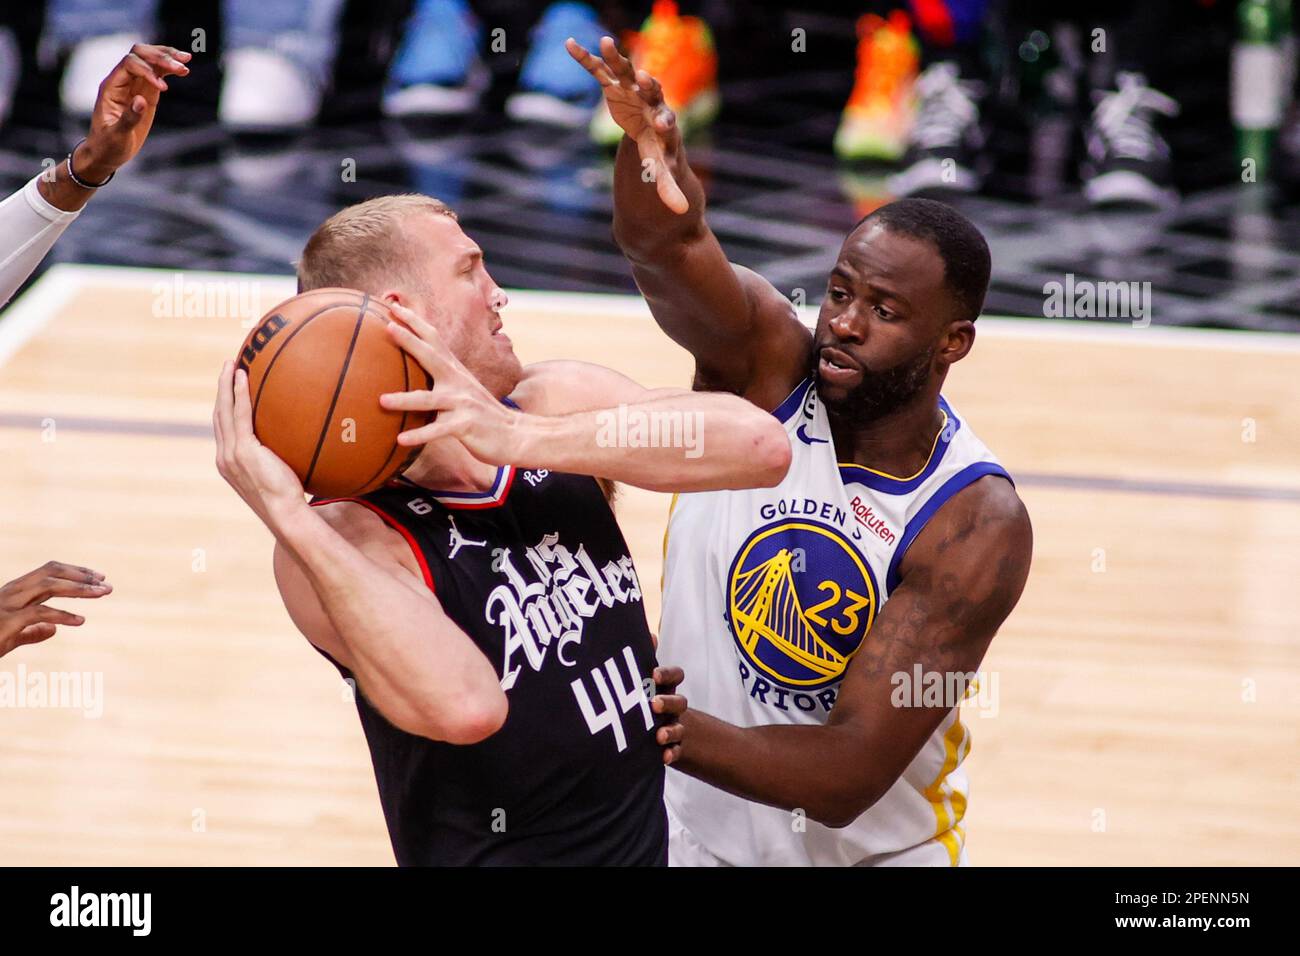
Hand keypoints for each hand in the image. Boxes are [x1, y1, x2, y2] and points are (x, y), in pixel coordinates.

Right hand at [0, 561, 111, 658]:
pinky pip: (39, 613)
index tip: (98, 577)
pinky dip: (63, 615)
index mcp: (14, 592)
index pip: (49, 572)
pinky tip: (80, 621)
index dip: (75, 572)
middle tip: (107, 585)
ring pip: (48, 586)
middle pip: (51, 572)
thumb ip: (31, 631)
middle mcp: (12, 592)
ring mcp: (8, 605)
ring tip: (101, 594)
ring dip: (78, 588)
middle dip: (81, 575)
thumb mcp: (11, 637)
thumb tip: (52, 629)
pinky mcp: (7, 621)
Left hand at [77, 43, 191, 181]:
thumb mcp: (116, 135)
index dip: (147, 71)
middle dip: (160, 57)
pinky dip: (170, 69)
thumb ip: (129, 117)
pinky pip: (157, 73)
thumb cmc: (107, 145)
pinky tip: (184, 70)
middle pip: (140, 54)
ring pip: (150, 60)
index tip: (163, 90)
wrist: (106, 152)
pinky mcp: (146, 92)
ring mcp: (134, 85)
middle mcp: (122, 81)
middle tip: (181, 66)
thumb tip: (141, 100)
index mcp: (111, 87)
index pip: (129, 64)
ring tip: (186, 60)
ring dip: (168, 57)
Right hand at [213, 361, 306, 527]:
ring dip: (226, 385)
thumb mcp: (281, 475)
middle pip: (219, 415)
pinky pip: (239, 415)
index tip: (229, 388)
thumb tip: (301, 444)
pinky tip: (243, 376)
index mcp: (230, 463)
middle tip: (227, 367)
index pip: (224, 429)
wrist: (286, 515)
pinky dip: (239, 394)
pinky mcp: (242, 451)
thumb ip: (280, 459)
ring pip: (224, 410)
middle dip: (221, 389)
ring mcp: (231, 454)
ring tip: (231, 364)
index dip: (225, 406)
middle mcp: (225, 457)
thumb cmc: (290, 501)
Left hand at [378, 302, 526, 465]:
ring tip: (381, 400)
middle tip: (388, 327)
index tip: (394, 307)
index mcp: (455, 372)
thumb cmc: (483, 415)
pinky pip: (438, 431)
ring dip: (405, 400)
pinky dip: (419, 435)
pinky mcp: (465, 425)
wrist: (516, 434)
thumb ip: (443, 380)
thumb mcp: (463, 391)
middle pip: (432, 357)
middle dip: (410, 341)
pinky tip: (401, 440)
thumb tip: (417, 372)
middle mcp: (458, 382)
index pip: (434, 340)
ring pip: (429, 400)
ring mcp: (462, 403)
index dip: (415, 322)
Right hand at [565, 35, 687, 213]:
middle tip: (644, 78)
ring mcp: (634, 95)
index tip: (661, 124)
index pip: (667, 124)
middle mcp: (652, 107)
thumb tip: (682, 211)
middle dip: (648, 87)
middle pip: (652, 94)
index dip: (664, 122)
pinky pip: (601, 73)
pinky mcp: (617, 90)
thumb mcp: (664, 178)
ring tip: (606, 43)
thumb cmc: (660, 163)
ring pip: (627, 76)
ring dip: (617, 60)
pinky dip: (587, 60)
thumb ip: (670, 190)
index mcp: (664, 130)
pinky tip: (570, 44)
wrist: (652, 142)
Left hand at [651, 665, 685, 765]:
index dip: (667, 675)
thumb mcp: (648, 682)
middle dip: (668, 702)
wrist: (678, 735)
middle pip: (679, 701)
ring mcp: (677, 728)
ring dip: (670, 730)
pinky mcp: (676, 748)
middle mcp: (674, 707)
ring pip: (678, 728)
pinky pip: (677, 752)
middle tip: (653, 704)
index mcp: (668, 688)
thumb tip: (645, 632)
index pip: (675, 676)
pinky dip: (671, 754)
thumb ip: (644, 660)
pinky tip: (664, 758)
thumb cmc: (653, 701)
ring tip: (659, 735)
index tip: (653, 675)